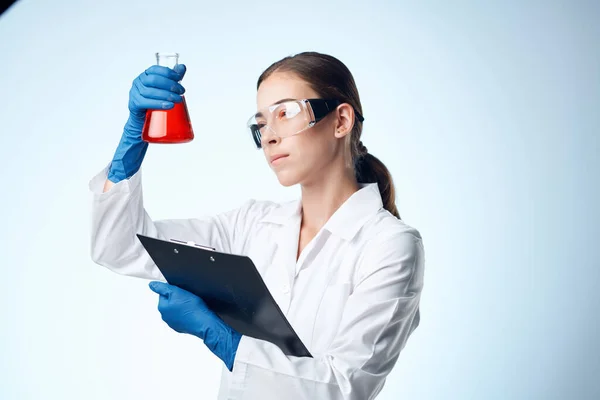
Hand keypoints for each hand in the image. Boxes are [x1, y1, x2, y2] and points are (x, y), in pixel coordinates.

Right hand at [107, 64, 186, 182]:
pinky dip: (158, 104)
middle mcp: (138, 82)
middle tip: (182, 92)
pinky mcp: (134, 105)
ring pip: (150, 92)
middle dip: (170, 85)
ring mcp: (134, 93)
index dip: (168, 72)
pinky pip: (145, 103)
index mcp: (146, 76)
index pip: (155, 69)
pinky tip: (168, 106)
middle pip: (154, 80)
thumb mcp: (165, 90)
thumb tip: (182, 67)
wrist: (144, 122)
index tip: (180, 79)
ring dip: (166, 95)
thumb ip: (173, 78)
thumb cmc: (155, 103)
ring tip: (178, 100)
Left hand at [149, 281, 241, 370]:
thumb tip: (152, 285)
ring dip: (182, 306)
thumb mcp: (177, 292)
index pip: (163, 293)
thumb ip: (162, 288)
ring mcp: (173, 323)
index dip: (173, 290)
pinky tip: (193, 312)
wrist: (205, 322)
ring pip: (176, 310)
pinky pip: (182, 317)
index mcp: (162, 308)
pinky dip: (186, 314)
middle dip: (177, 299)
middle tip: (187, 298)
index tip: (181, 291)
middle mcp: (165, 317)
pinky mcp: (181, 327)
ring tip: (191, 305)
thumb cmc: (193, 308)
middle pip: (169, 302)